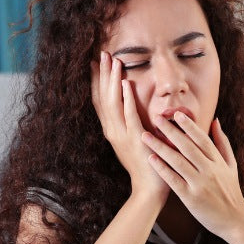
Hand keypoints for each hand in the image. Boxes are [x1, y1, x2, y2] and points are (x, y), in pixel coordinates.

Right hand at [91, 52, 169, 203]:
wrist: (149, 189)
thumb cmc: (145, 164)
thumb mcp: (133, 141)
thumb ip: (130, 124)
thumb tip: (131, 106)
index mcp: (111, 131)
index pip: (99, 101)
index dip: (96, 81)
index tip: (94, 63)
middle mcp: (112, 131)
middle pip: (102, 97)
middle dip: (102, 75)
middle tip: (102, 54)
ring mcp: (122, 136)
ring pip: (113, 103)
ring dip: (113, 81)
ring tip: (114, 62)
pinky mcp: (135, 140)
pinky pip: (130, 116)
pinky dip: (127, 99)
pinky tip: (127, 84)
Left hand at [141, 113, 243, 236]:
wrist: (235, 220)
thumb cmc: (231, 191)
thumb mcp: (231, 166)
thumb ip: (223, 143)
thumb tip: (215, 121)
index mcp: (218, 162)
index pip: (202, 139)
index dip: (189, 125)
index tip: (176, 114)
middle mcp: (209, 170)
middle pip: (187, 146)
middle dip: (170, 131)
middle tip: (156, 118)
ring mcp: (199, 184)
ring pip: (178, 161)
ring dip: (160, 147)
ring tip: (145, 136)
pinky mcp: (191, 197)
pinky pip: (174, 180)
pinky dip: (162, 169)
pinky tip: (151, 159)